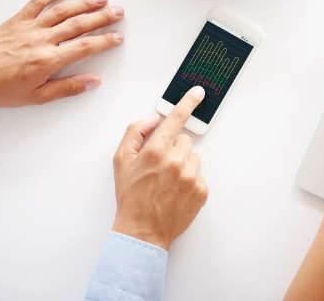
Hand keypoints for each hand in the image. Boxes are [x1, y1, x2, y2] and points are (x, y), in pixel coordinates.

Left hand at [0, 0, 123, 112]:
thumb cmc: (0, 89)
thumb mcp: (37, 96)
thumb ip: (67, 88)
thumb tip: (92, 81)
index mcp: (47, 60)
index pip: (84, 47)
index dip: (104, 41)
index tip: (117, 36)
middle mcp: (40, 40)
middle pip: (78, 25)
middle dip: (101, 17)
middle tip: (118, 12)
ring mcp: (29, 27)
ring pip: (62, 11)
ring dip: (84, 3)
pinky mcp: (17, 20)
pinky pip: (38, 2)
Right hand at [111, 87, 208, 249]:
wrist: (142, 231)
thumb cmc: (131, 196)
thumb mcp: (121, 160)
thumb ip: (135, 132)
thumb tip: (152, 119)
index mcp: (156, 150)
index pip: (176, 119)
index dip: (188, 102)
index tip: (198, 92)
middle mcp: (176, 161)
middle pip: (184, 140)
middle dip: (174, 149)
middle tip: (160, 166)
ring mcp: (191, 177)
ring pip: (193, 157)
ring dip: (183, 165)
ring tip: (167, 182)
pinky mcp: (201, 191)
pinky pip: (199, 176)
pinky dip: (189, 181)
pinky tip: (175, 192)